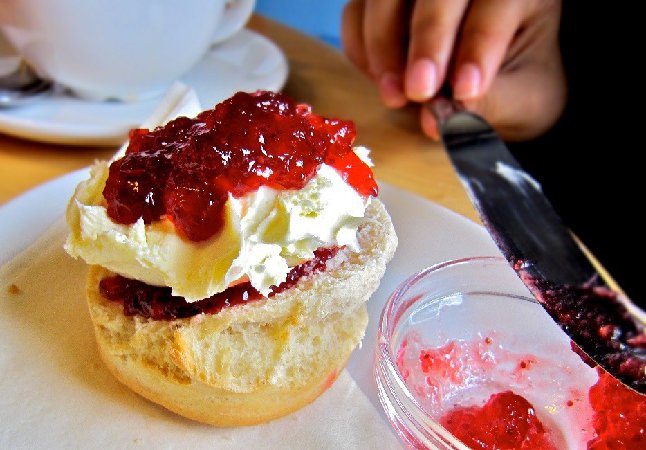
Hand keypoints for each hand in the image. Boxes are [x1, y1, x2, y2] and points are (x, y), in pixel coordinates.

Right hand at [341, 0, 565, 140]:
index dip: (479, 44)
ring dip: (383, 44)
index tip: (466, 91)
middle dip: (427, 39)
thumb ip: (489, 106)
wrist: (485, 88)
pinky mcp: (380, 4)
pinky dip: (361, 48)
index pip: (498, 3)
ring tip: (394, 96)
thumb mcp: (522, 103)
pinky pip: (355, 13)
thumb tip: (435, 119)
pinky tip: (381, 81)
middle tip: (419, 91)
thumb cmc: (514, 90)